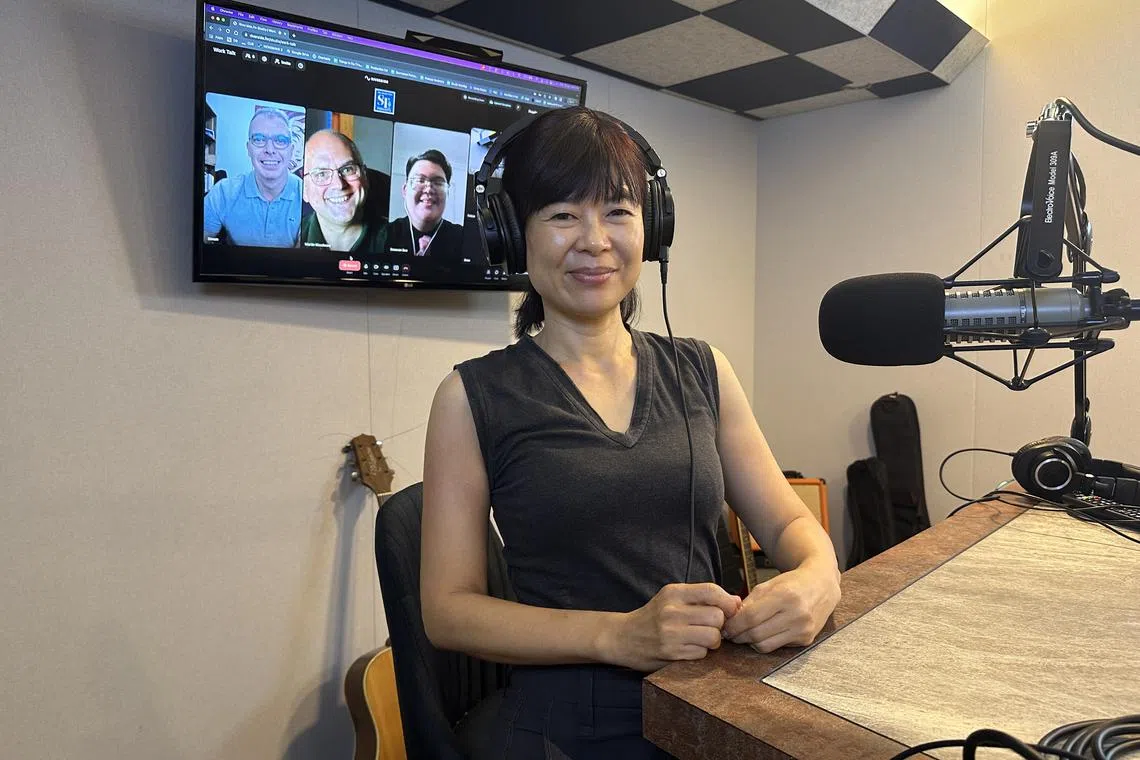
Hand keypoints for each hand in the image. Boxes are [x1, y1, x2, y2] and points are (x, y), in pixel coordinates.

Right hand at [605, 583, 742, 670]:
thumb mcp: (673, 599)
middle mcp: (671, 610)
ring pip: (712, 637)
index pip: (712, 590)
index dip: (727, 602)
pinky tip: (688, 648)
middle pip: (717, 616)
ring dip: (711, 641)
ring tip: (700, 639)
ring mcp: (670, 633)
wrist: (624, 637)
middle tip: (710, 628)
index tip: (729, 610)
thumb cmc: (653, 617)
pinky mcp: (671, 653)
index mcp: (674, 592)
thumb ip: (703, 597)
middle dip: (719, 625)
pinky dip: (699, 653)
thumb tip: (737, 601)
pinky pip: (701, 653)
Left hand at [720, 566, 839, 652]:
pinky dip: (765, 642)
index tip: (725, 626)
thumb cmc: (792, 583)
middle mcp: (797, 614)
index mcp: (785, 596)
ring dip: (750, 642)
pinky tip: (762, 633)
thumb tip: (731, 619)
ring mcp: (803, 629)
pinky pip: (777, 647)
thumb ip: (749, 602)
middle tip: (731, 633)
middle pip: (757, 634)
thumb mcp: (768, 585)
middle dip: (739, 636)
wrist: (821, 585)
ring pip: (765, 645)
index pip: (751, 617)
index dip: (734, 625)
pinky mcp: (806, 640)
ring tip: (744, 633)